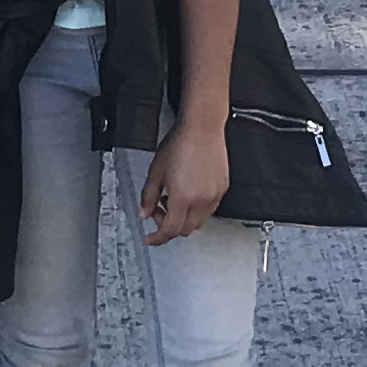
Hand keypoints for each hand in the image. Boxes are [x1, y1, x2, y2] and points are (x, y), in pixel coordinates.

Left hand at [139, 121, 230, 245]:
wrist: (202, 128)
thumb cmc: (180, 143)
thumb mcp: (155, 171)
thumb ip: (148, 196)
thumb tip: (144, 212)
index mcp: (182, 198)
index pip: (170, 230)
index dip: (158, 238)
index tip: (151, 239)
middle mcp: (200, 200)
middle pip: (185, 230)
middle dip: (169, 227)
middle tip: (159, 212)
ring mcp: (214, 195)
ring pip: (198, 222)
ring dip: (183, 219)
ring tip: (173, 200)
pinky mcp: (222, 188)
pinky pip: (210, 210)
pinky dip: (197, 210)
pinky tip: (188, 195)